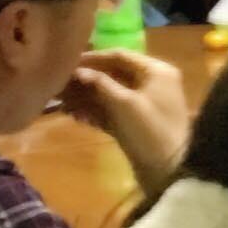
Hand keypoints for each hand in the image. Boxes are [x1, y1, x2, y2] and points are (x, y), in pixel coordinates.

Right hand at [62, 48, 191, 194]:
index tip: (68, 62)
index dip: (93, 58)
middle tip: (60, 83)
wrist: (168, 171)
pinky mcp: (136, 123)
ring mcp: (144, 104)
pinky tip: (75, 115)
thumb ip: (100, 84)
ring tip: (62, 101)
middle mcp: (152, 83)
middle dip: (87, 80)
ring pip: (111, 94)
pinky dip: (96, 112)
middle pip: (114, 75)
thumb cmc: (149, 130)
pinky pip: (113, 111)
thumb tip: (79, 70)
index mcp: (156, 71)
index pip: (120, 56)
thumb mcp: (124, 103)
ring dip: (87, 97)